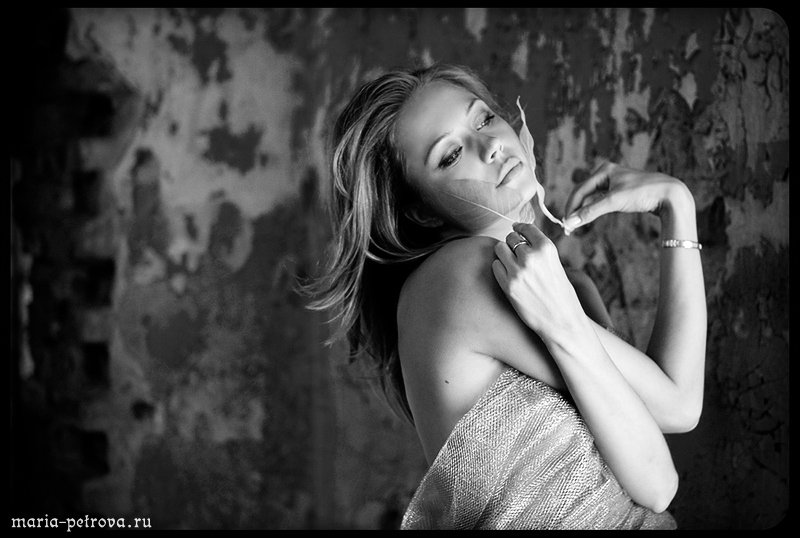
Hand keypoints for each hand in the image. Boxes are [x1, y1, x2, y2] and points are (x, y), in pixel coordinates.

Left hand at [492, 222, 587, 340]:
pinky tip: (508, 276)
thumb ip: (539, 251)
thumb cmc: (561, 294)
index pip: (526, 228)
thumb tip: (520, 235)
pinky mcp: (507, 285)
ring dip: (504, 254)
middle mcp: (531, 257)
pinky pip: (495, 266)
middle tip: (517, 254)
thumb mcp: (555, 265)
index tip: (516, 228)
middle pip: (510, 238)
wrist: (562, 321)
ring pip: (499, 249)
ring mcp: (517, 271)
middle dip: (512, 244)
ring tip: (512, 264)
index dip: (520, 228)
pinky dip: (499, 268)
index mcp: (547, 249)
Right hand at [562, 161, 688, 233]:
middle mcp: (607, 174)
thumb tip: (570, 222)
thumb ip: (590, 212)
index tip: (565, 223)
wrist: (669, 195)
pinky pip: (601, 202)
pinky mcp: (621, 193)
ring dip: (585, 212)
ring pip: (592, 199)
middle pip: (584, 194)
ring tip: (576, 226)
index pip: (579, 190)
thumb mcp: (613, 201)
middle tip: (569, 227)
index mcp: (604, 170)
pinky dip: (595, 210)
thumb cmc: (643, 192)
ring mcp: (614, 183)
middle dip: (576, 210)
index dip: (570, 207)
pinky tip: (589, 219)